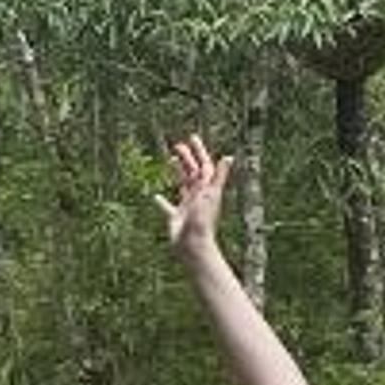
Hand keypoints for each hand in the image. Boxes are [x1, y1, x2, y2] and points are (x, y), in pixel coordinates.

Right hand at [161, 132, 232, 255]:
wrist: (194, 247)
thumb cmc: (202, 222)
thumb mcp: (210, 195)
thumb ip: (218, 176)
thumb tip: (229, 156)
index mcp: (207, 190)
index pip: (204, 166)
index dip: (199, 151)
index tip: (192, 138)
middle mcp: (198, 196)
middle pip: (193, 173)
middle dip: (187, 159)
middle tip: (177, 145)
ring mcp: (187, 207)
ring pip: (182, 185)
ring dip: (177, 173)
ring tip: (170, 160)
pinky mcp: (176, 218)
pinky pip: (168, 208)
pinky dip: (162, 202)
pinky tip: (155, 196)